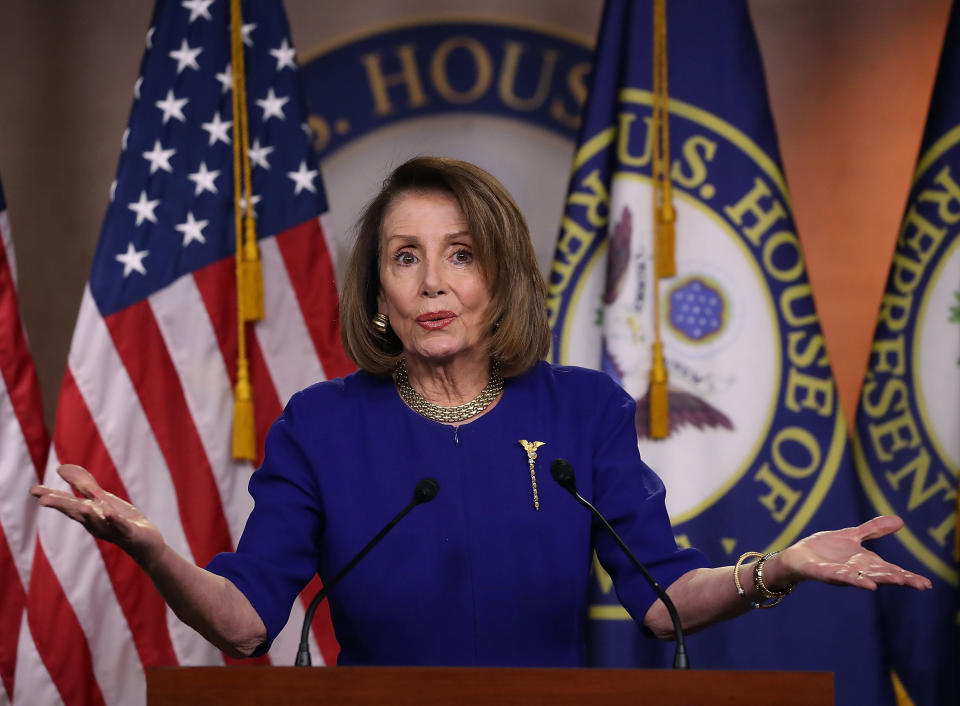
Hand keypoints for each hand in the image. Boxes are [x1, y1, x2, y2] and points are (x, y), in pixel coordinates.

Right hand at [31, 464, 163, 565]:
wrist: (145, 542)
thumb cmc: (120, 520)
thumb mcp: (101, 499)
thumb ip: (83, 484)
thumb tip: (59, 468)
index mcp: (87, 514)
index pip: (67, 503)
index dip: (51, 496)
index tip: (33, 490)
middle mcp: (95, 523)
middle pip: (76, 513)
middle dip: (61, 506)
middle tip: (43, 500)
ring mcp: (111, 528)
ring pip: (97, 522)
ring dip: (88, 515)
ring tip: (80, 506)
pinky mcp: (128, 532)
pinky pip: (120, 526)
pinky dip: (114, 519)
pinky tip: (109, 512)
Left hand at [777, 515, 931, 590]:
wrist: (796, 556)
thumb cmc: (824, 549)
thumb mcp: (851, 535)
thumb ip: (874, 530)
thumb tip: (900, 521)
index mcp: (864, 562)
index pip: (890, 570)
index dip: (908, 576)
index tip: (926, 584)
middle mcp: (855, 570)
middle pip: (881, 575)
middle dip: (900, 579)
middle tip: (920, 584)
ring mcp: (840, 573)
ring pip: (863, 577)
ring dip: (881, 579)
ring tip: (899, 581)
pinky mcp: (823, 573)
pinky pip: (840, 577)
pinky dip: (853, 580)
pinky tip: (866, 584)